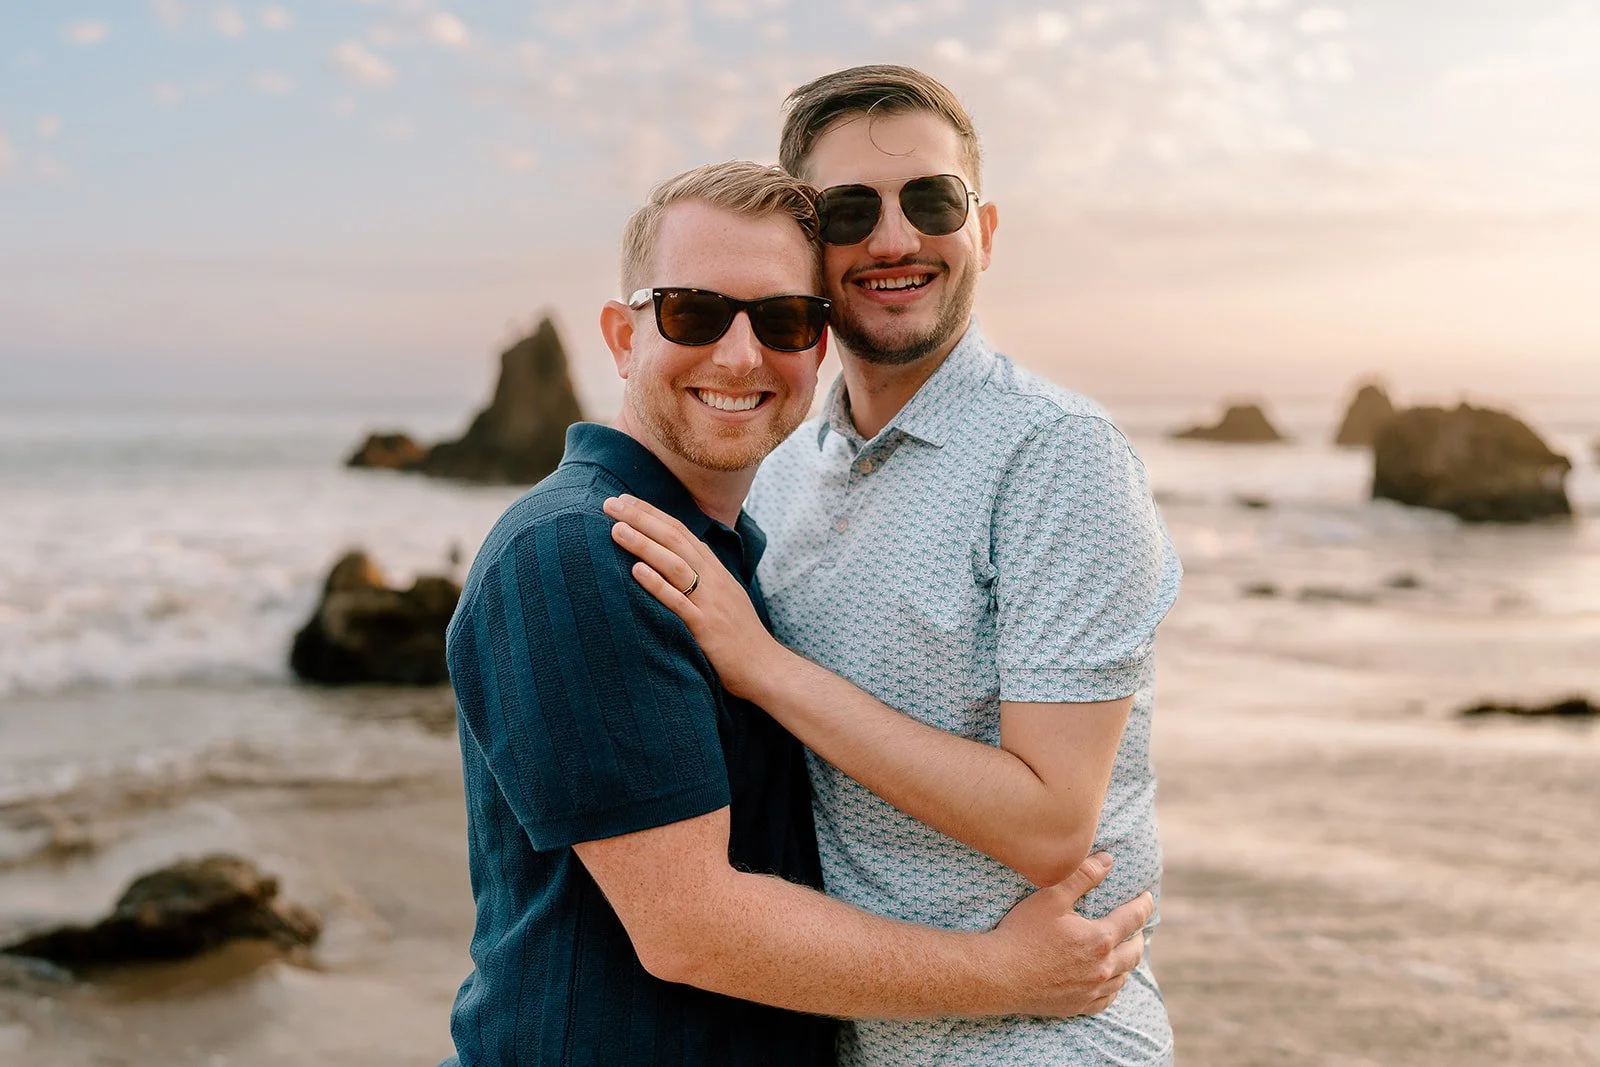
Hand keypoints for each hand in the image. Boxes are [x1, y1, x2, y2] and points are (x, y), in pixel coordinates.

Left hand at [603, 494, 784, 698]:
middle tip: (610, 504)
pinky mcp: (705, 627)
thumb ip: (701, 576)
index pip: (680, 532)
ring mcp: (710, 602)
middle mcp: (713, 579)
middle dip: (641, 519)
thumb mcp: (723, 596)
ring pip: (675, 565)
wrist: (765, 666)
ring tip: (616, 530)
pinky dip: (657, 585)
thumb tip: (673, 560)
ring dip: (644, 545)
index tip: (625, 500)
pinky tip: (636, 571)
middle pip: (674, 540)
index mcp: (715, 570)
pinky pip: (678, 602)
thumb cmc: (739, 634)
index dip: (652, 514)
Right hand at [991, 853, 1151, 1017]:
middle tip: (1138, 927)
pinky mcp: (1077, 1006)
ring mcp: (1090, 990)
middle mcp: (1101, 968)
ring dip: (1128, 962)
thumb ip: (1082, 876)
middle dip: (1138, 936)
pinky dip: (1113, 988)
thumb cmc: (1023, 933)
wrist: (998, 975)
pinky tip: (1109, 982)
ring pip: (1123, 977)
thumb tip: (1108, 860)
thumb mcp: (1051, 897)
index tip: (1147, 898)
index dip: (1143, 906)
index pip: (1132, 919)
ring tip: (1125, 952)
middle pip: (1133, 952)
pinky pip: (1107, 1000)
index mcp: (1099, 939)